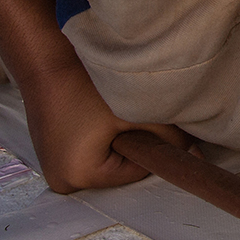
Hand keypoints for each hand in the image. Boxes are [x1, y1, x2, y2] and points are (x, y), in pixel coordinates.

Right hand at [23, 63, 193, 192]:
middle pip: (121, 169)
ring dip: (117, 139)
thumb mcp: (133, 110)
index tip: (155, 122)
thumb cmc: (84, 83)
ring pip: (107, 159)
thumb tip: (196, 155)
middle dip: (134, 145)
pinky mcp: (53, 152)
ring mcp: (54, 168)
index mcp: (80, 177)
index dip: (153, 146)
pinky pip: (90, 151)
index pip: (137, 172)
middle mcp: (63, 181)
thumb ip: (170, 136)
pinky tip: (95, 113)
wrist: (43, 59)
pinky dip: (100, 136)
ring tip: (110, 112)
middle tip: (132, 114)